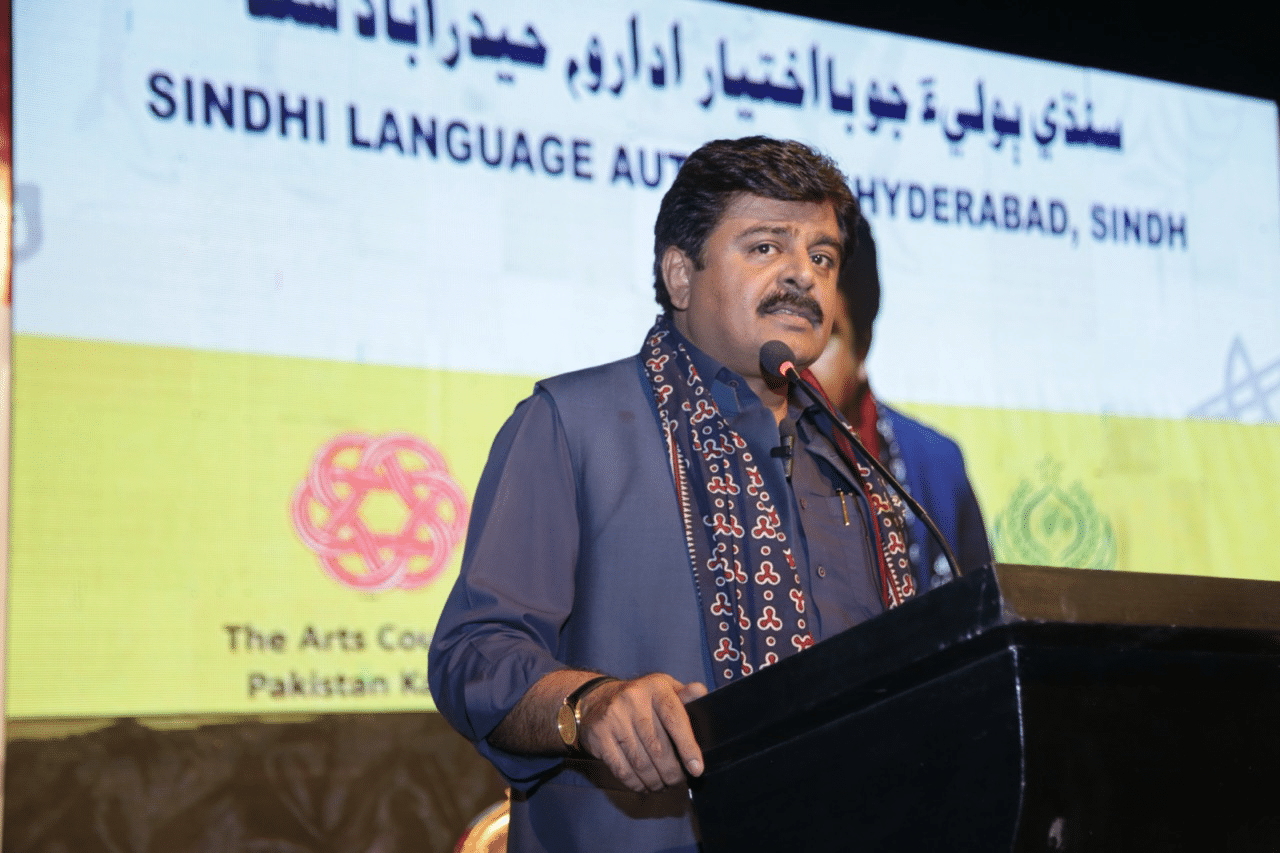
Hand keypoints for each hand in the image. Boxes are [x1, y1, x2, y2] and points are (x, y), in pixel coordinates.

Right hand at [575, 673, 707, 792]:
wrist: (597, 699)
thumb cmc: (640, 699)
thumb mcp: (663, 690)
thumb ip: (683, 696)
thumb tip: (700, 692)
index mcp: (655, 687)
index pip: (675, 719)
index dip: (688, 747)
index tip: (696, 769)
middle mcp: (633, 699)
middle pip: (658, 747)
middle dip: (672, 772)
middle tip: (678, 781)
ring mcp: (613, 717)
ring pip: (640, 762)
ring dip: (655, 781)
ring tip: (662, 785)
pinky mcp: (599, 735)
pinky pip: (621, 769)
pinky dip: (636, 783)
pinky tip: (644, 785)